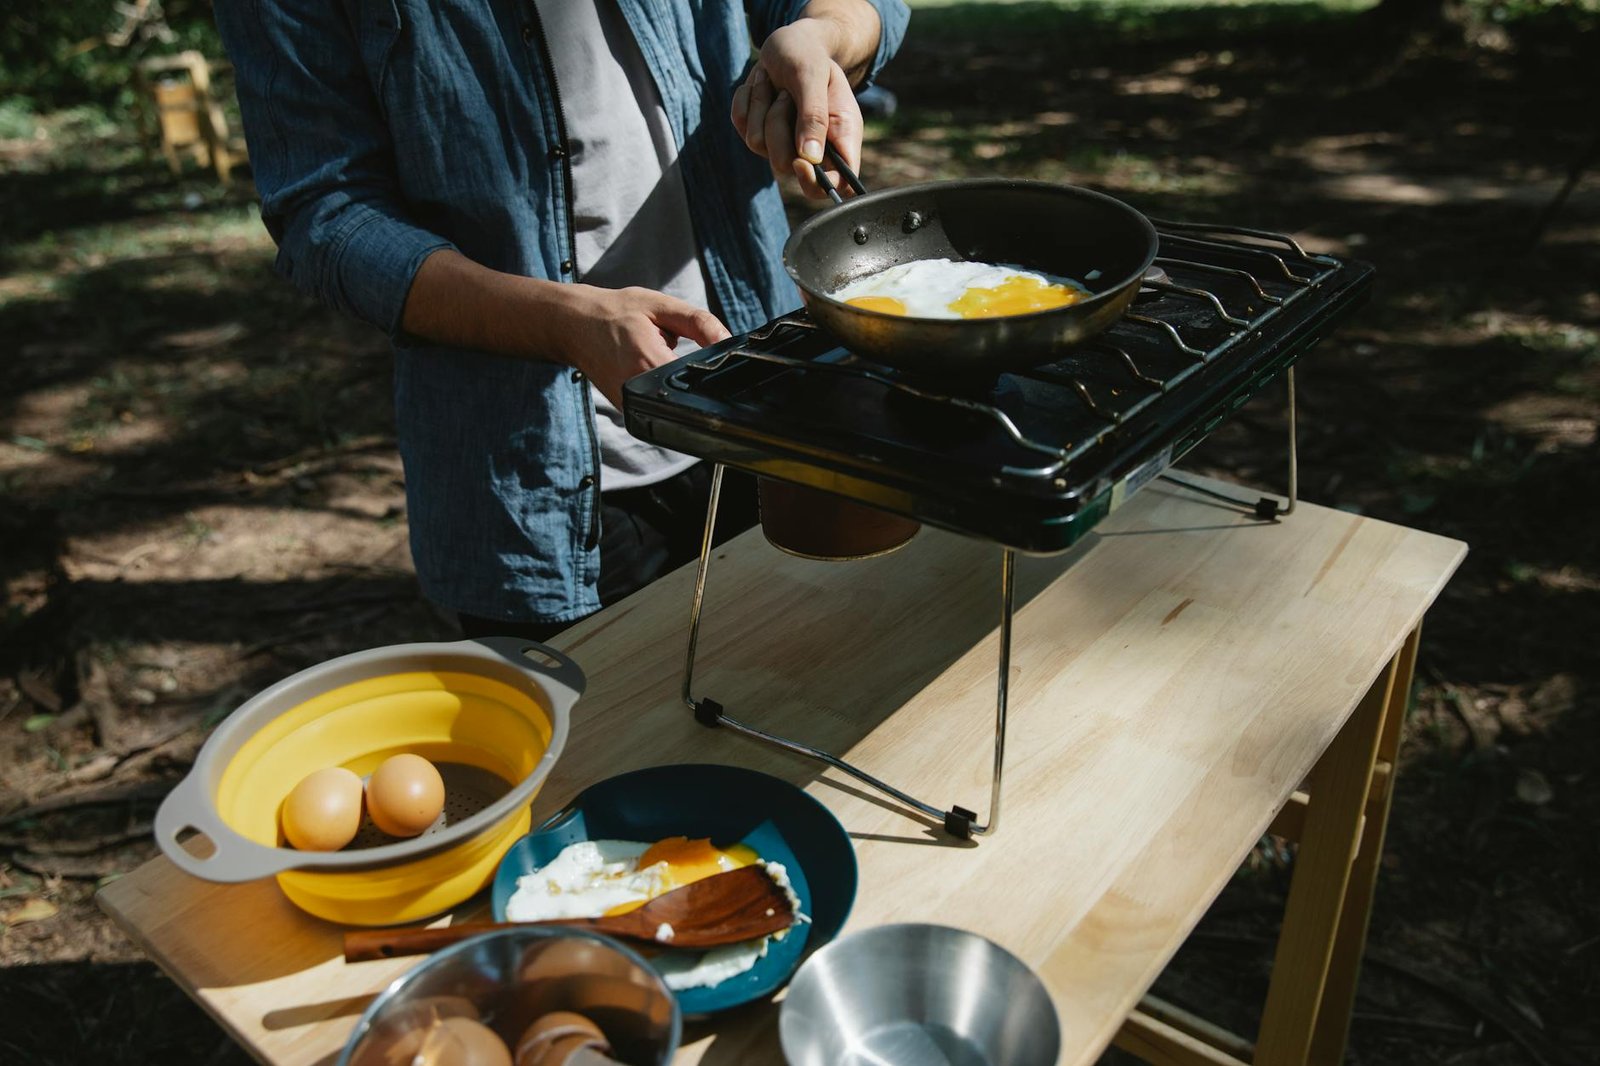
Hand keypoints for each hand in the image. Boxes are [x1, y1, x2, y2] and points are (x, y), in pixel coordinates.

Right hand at [556, 285, 730, 406]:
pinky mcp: (627, 410)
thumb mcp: (661, 306)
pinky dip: (660, 385)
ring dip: (673, 379)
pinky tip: (647, 365)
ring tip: (654, 354)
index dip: (711, 368)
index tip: (706, 353)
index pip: (697, 378)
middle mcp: (638, 391)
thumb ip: (700, 323)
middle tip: (668, 346)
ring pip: (672, 399)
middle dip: (690, 371)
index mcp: (649, 362)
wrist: (574, 325)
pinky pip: (657, 403)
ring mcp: (630, 405)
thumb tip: (728, 342)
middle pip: (687, 392)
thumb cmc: (615, 312)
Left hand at [731, 20, 862, 199]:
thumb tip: (810, 158)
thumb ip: (814, 115)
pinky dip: (748, 100)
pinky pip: (742, 127)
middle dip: (778, 128)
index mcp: (841, 137)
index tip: (800, 161)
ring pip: (759, 145)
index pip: (838, 185)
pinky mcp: (758, 134)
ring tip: (778, 85)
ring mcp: (782, 144)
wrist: (787, 43)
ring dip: (763, 106)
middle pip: (786, 167)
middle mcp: (813, 148)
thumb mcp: (814, 75)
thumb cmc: (809, 54)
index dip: (817, 182)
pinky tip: (763, 85)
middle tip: (787, 96)